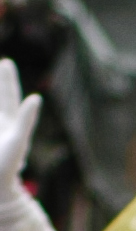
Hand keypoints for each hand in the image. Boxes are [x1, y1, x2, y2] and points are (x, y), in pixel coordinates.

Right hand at [0, 58, 41, 201]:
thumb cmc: (7, 166)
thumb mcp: (17, 141)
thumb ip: (25, 119)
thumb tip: (36, 98)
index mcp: (9, 123)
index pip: (8, 96)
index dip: (7, 81)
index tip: (6, 64)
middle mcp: (1, 125)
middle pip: (0, 99)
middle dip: (0, 83)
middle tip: (3, 65)